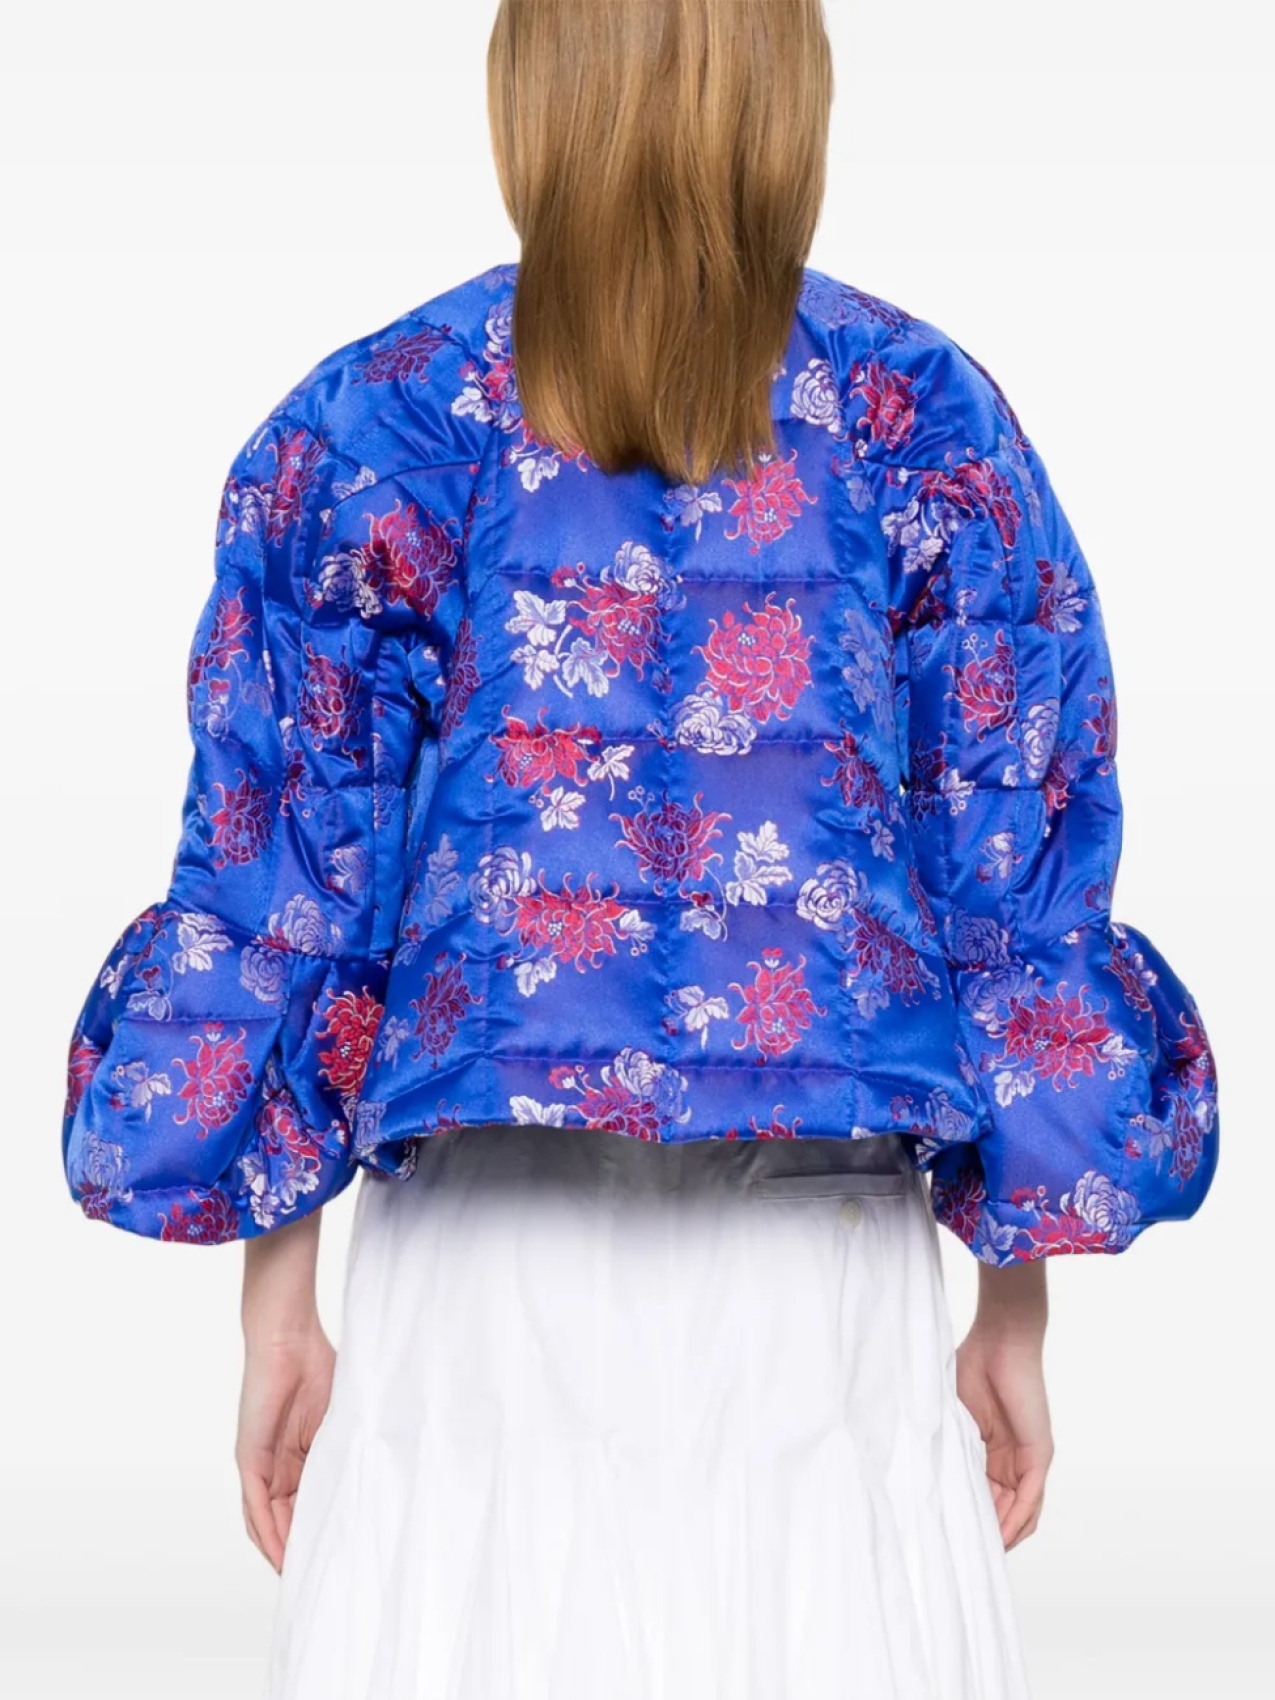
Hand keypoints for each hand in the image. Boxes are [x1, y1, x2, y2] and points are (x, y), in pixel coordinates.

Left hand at [235, 1323, 334, 1571]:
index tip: (338, 1554)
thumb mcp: (338, 1419)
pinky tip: (280, 1555)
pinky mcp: (249, 1458)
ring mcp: (259, 1464)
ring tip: (302, 1575)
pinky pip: (255, 1507)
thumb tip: (374, 1475)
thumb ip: (346, 1447)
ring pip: (265, 1522)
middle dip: (300, 1550)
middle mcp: (274, 1466)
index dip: (317, 1531)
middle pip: (284, 1521)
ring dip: (282, 1551)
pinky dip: (267, 1533)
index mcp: (296, 1457)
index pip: (304, 1506)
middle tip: (321, 1576)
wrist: (288, 1338)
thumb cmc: (317, 1366)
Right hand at [956, 1318, 1052, 1549]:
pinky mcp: (1039, 1454)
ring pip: (1020, 1513)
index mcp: (991, 1452)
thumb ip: (944, 1441)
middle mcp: (1013, 1461)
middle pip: (1002, 1511)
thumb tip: (918, 1469)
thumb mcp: (952, 1414)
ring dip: (1001, 1535)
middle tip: (960, 1556)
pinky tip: (1001, 1538)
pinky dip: (1016, 1521)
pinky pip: (1031, 1499)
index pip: (984, 1496)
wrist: (1000, 1339)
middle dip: (984, 1535)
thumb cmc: (972, 1365)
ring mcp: (1028, 1460)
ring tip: (978, 1556)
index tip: (948, 1537)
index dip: (969, 1518)